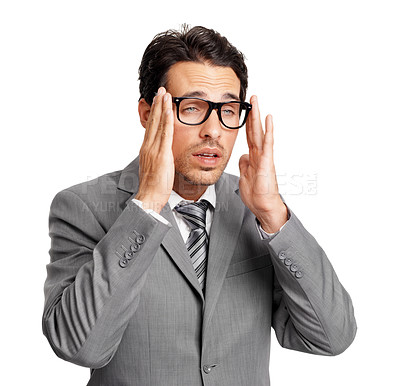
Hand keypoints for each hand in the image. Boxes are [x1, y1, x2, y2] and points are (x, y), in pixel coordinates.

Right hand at [135, 87, 174, 212]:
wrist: (148, 197)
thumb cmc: (153, 187)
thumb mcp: (155, 169)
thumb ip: (158, 159)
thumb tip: (164, 155)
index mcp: (147, 150)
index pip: (151, 127)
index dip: (154, 113)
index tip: (158, 101)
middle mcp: (148, 147)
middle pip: (152, 121)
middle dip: (157, 105)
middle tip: (160, 90)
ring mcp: (154, 150)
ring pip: (158, 124)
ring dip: (161, 107)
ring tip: (165, 93)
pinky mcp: (161, 155)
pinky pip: (165, 134)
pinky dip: (166, 121)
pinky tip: (169, 110)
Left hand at [239, 96, 286, 232]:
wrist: (264, 207)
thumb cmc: (256, 195)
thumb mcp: (244, 177)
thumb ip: (244, 165)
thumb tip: (242, 156)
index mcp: (253, 158)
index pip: (249, 136)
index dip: (246, 123)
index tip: (244, 111)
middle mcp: (259, 155)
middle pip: (254, 130)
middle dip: (252, 114)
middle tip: (252, 98)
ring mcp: (264, 157)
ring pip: (260, 133)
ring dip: (258, 116)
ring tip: (257, 102)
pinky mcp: (267, 163)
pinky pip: (268, 144)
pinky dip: (268, 131)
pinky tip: (268, 119)